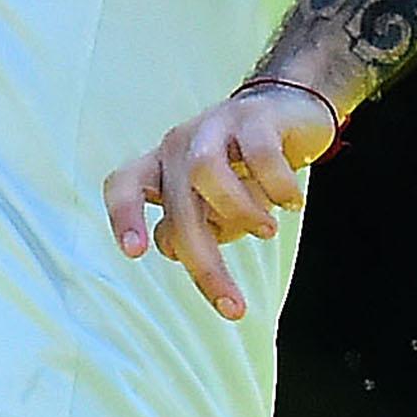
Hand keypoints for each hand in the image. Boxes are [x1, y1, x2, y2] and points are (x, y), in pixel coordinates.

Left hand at [103, 86, 337, 322]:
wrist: (288, 111)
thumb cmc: (242, 168)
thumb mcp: (212, 204)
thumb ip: (191, 227)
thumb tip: (173, 251)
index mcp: (160, 166)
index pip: (124, 186)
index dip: (124, 217)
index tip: (135, 253)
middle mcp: (178, 144)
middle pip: (180, 206)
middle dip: (205, 261)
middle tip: (234, 305)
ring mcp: (214, 126)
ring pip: (207, 173)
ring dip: (239, 212)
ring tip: (267, 231)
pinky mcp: (255, 118)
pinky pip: (261, 156)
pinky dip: (277, 186)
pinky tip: (292, 203)